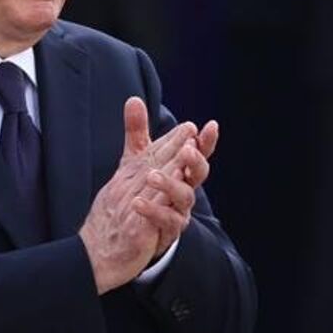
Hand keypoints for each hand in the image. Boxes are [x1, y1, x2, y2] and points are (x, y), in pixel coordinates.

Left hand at [79, 99, 207, 291]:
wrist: (124, 234)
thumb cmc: (140, 191)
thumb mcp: (136, 160)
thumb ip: (138, 132)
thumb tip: (134, 99)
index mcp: (180, 171)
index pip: (197, 153)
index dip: (205, 141)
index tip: (209, 126)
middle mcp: (184, 190)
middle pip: (199, 174)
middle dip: (195, 161)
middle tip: (188, 149)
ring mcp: (178, 212)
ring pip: (185, 197)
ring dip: (170, 184)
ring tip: (152, 175)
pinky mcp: (166, 232)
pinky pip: (166, 221)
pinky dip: (153, 211)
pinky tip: (137, 202)